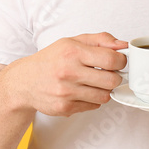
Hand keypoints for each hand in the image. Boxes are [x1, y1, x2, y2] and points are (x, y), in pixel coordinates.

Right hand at [9, 32, 126, 116]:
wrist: (24, 81)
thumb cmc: (50, 60)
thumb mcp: (72, 42)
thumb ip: (100, 40)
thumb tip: (123, 45)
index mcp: (72, 52)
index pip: (112, 59)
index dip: (121, 61)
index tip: (119, 61)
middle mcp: (69, 72)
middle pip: (112, 80)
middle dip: (115, 77)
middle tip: (108, 73)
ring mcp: (67, 92)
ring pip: (104, 96)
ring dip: (104, 90)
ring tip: (93, 83)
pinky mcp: (65, 108)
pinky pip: (93, 106)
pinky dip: (92, 99)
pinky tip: (82, 91)